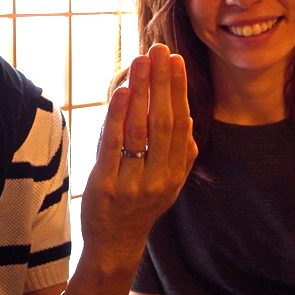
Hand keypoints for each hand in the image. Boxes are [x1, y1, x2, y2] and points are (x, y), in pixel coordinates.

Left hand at [80, 43, 196, 266]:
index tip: (175, 60)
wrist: (115, 244)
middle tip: (160, 50)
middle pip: (163, 121)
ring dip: (141, 91)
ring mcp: (133, 183)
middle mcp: (160, 177)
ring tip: (141, 62)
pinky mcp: (106, 185)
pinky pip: (114, 145)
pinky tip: (121, 91)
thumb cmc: (140, 205)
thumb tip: (188, 117)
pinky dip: (118, 116)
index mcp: (176, 172)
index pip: (180, 123)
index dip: (179, 90)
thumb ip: (180, 153)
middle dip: (162, 82)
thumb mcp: (168, 181)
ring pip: (140, 129)